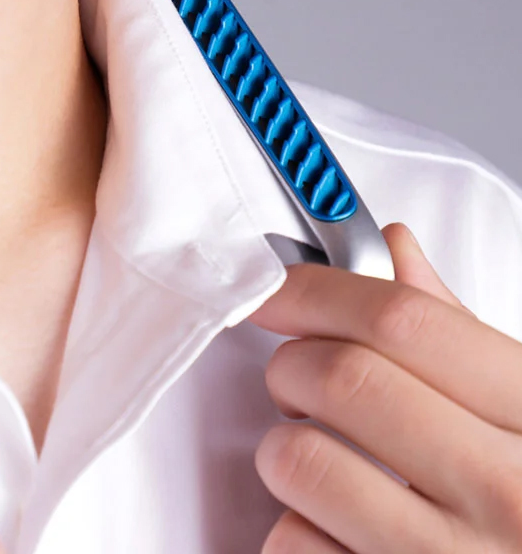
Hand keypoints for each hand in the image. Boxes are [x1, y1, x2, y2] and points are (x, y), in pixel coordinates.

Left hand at [248, 222, 521, 552]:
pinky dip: (292, 528)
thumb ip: (461, 336)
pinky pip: (290, 541)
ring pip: (297, 460)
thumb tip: (397, 251)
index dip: (318, 291)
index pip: (405, 321)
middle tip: (296, 380)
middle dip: (290, 366)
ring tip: (320, 462)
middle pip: (341, 378)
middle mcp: (505, 491)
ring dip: (283, 452)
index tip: (277, 292)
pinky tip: (335, 528)